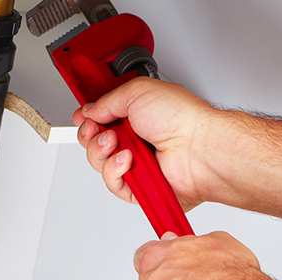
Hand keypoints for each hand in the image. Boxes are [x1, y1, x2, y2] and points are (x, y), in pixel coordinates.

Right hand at [73, 77, 217, 211]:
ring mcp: (135, 164)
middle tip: (100, 130)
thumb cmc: (180, 118)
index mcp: (135, 115)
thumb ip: (106, 100)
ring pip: (99, 163)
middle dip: (90, 135)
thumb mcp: (136, 92)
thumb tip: (90, 110)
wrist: (199, 148)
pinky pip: (112, 183)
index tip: (82, 116)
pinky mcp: (137, 187)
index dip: (87, 119)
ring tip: (119, 145)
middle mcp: (134, 140)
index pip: (100, 119)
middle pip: (93, 142)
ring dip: (102, 152)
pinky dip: (115, 171)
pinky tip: (128, 161)